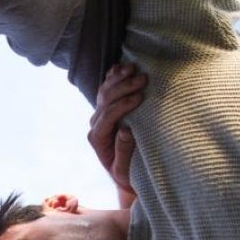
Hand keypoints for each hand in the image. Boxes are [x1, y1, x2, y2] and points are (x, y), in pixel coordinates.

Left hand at [88, 63, 145, 204]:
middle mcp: (96, 124)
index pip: (107, 117)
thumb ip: (123, 152)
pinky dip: (113, 76)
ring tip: (134, 68)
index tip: (140, 97)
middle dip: (123, 88)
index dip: (122, 105)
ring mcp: (100, 114)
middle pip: (105, 100)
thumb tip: (125, 130)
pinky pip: (107, 88)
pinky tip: (120, 66)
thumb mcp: (125, 169)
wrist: (126, 173)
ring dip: (119, 78)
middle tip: (143, 79)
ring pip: (105, 91)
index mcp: (97, 138)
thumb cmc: (127, 173)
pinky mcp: (107, 108)